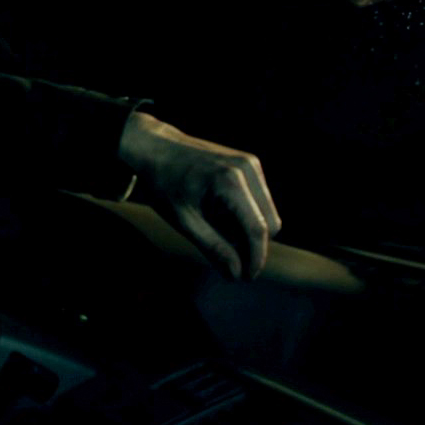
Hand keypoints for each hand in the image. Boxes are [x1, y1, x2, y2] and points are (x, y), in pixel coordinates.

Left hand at [118, 112, 281, 279]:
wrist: (154, 146)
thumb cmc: (163, 183)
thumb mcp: (182, 220)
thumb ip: (212, 247)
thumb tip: (236, 274)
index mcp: (230, 182)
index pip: (256, 229)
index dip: (255, 258)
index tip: (246, 278)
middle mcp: (247, 169)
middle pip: (270, 224)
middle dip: (252, 245)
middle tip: (223, 255)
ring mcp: (251, 163)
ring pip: (267, 213)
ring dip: (248, 229)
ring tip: (213, 227)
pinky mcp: (250, 163)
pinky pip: (260, 200)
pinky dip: (245, 214)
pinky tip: (218, 213)